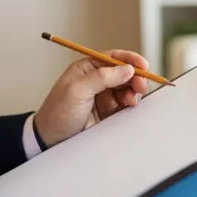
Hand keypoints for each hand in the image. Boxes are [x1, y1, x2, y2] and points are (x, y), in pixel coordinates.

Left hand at [34, 50, 149, 146]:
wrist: (52, 138)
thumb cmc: (58, 112)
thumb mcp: (78, 90)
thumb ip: (103, 77)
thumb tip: (127, 69)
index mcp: (87, 68)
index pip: (113, 58)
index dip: (130, 60)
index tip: (143, 66)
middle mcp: (97, 80)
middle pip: (124, 73)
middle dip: (135, 78)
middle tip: (140, 86)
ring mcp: (103, 95)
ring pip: (127, 88)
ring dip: (133, 92)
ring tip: (131, 100)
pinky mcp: (108, 110)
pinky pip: (125, 103)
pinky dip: (130, 104)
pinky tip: (129, 106)